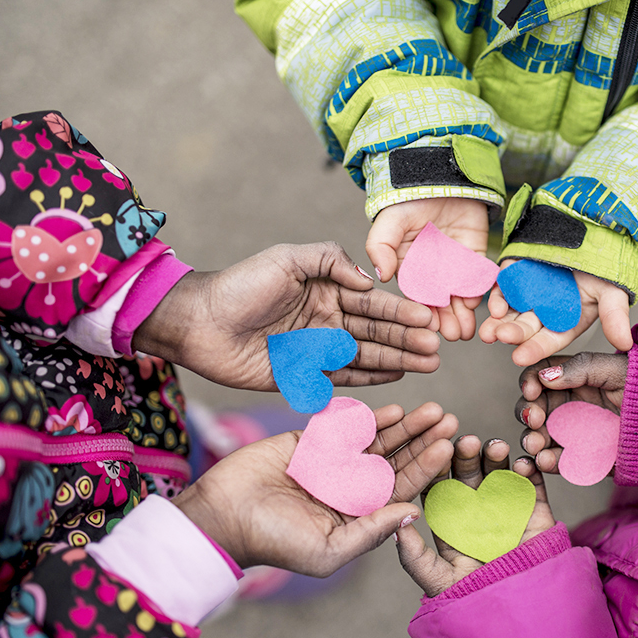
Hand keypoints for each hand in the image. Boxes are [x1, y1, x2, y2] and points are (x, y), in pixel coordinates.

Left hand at [133, 242, 440, 390]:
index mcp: (328, 290)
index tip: (428, 318)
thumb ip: (329, 261)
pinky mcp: (307, 376)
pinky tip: (397, 376)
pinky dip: (371, 378)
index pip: (373, 302)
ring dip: (399, 359)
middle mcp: (329, 320)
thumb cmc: (240, 286)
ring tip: (428, 364)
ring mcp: (320, 349)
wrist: (200, 323)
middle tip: (436, 348)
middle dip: (408, 339)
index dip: (401, 311)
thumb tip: (368, 280)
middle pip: (377, 332)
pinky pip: (345, 378)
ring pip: (368, 355)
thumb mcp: (287, 259)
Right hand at [173, 402, 456, 574]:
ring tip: (431, 409)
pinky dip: (366, 418)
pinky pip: (344, 427)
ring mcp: (332, 463)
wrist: (221, 516)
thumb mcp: (329, 549)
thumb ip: (372, 530)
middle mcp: (351, 487)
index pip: (402, 487)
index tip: (449, 447)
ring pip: (376, 440)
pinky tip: (391, 409)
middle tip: (449, 419)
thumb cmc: (274, 542)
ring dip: (404, 425)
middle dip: (423, 440)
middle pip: (396, 459)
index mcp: (360, 514)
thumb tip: (415, 512)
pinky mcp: (310, 442)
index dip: (426, 467)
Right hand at [368, 197, 490, 340]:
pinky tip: (480, 304)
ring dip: (464, 315)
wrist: (440, 177)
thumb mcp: (389, 222)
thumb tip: (380, 275)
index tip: (427, 329)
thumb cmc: (409, 200)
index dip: (422, 314)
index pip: (417, 298)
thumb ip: (380, 246)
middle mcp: (434, 274)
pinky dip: (481, 291)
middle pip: (441, 303)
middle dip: (447, 321)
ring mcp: (456, 267)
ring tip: (467, 330)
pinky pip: (481, 277)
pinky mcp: (476, 257)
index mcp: (411, 271)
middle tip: (453, 336)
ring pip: (461, 297)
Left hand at [395, 436, 555, 596]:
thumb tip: (397, 526)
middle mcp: (477, 510)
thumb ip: (415, 557)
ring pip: (498, 473)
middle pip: (468, 474)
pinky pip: (531, 485)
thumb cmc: (477, 601)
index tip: (433, 452)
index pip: (440, 488)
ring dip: (495, 455)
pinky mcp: (536, 510)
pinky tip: (521, 464)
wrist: (522, 614)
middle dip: (466, 455)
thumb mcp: (439, 581)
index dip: (437, 468)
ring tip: (494, 447)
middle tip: (465, 441)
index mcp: (451, 521)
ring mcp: (506, 507)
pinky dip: (528, 471)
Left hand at [479, 262, 632, 365]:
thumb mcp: (613, 292)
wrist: (597, 234)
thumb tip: (625, 345)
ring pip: (510, 309)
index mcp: (566, 321)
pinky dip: (499, 292)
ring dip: (497, 320)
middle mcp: (545, 310)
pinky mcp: (519, 270)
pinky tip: (494, 303)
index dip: (535, 348)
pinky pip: (506, 283)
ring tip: (487, 330)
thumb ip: (614, 317)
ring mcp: (530, 291)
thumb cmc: (607, 267)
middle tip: (498, 338)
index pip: (549, 338)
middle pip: (525, 326)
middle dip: (511, 333)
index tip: (519, 357)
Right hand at [515, 353, 627, 473]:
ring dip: (531, 439)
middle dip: (527, 413)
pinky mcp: (578, 457)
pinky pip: (556, 461)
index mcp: (570, 379)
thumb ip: (580, 369)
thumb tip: (545, 376)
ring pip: (538, 436)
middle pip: (532, 408)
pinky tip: (545, 460)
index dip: (529, 382)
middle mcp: (565, 405)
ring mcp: (569, 433)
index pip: (539, 377)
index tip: (531, 390)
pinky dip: (546, 462)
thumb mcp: (614, 370)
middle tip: (534, 418)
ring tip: (536, 444)